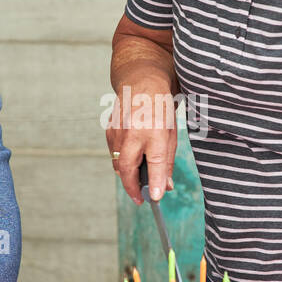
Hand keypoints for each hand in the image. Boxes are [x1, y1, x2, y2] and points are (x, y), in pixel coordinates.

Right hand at [106, 81, 177, 203]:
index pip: (153, 162)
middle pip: (126, 167)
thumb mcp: (171, 135)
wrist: (142, 81)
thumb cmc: (160, 109)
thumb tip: (163, 188)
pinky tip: (132, 157)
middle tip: (140, 198)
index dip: (150, 184)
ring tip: (139, 178)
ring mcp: (117, 130)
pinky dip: (122, 160)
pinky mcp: (109, 130)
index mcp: (154, 130)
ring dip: (127, 174)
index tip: (152, 199)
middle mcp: (133, 131)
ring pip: (118, 162)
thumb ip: (166, 162)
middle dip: (132, 186)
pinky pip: (114, 153)